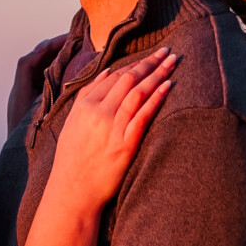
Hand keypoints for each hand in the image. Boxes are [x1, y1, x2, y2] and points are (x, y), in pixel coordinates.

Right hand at [49, 50, 175, 208]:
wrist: (72, 193)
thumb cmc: (72, 162)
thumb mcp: (71, 124)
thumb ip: (85, 97)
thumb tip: (106, 73)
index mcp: (85, 107)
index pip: (113, 77)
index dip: (134, 63)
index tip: (149, 57)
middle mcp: (98, 113)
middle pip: (129, 79)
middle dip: (150, 62)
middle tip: (167, 51)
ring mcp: (112, 128)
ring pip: (139, 92)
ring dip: (158, 74)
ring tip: (173, 62)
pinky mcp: (125, 145)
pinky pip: (144, 115)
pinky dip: (157, 98)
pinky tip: (169, 86)